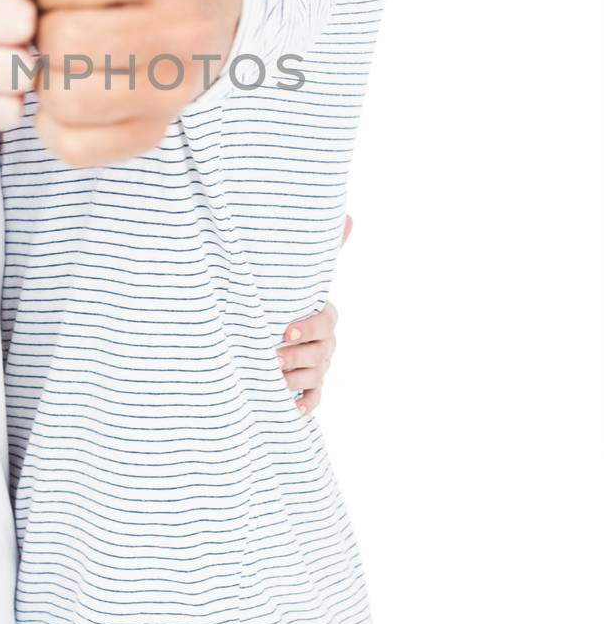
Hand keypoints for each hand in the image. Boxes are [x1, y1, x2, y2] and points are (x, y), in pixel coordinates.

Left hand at [34, 0, 240, 166]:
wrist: (185, 28)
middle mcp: (190, 29)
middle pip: (61, 41)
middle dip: (43, 29)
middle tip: (51, 19)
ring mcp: (177, 90)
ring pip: (66, 95)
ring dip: (47, 75)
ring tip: (61, 52)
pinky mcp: (154, 136)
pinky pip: (75, 141)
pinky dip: (59, 121)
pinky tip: (71, 90)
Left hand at [275, 215, 352, 413]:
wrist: (278, 328)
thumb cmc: (289, 299)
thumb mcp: (302, 277)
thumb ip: (325, 251)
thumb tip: (351, 216)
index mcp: (324, 316)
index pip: (325, 322)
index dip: (308, 328)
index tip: (285, 331)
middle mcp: (326, 343)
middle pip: (320, 353)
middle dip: (297, 356)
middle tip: (272, 356)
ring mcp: (320, 366)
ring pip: (315, 376)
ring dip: (295, 379)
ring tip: (273, 375)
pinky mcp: (310, 388)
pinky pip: (314, 399)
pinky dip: (305, 404)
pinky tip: (292, 407)